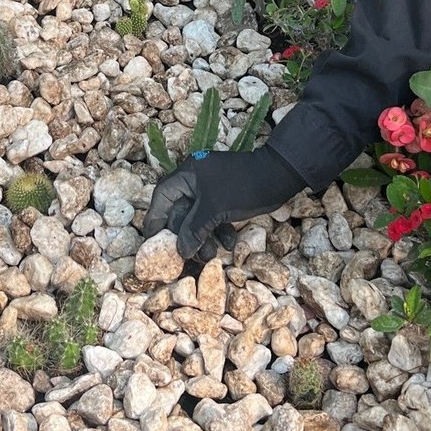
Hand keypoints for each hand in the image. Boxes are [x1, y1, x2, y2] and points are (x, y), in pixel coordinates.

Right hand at [142, 148, 304, 260]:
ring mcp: (212, 188)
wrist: (279, 175)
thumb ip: (194, 229)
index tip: (151, 239)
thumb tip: (181, 251)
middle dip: (185, 234)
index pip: (163, 195)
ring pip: (199, 216)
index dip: (156, 218)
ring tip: (210, 256)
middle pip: (181, 209)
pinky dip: (218, 230)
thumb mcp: (214, 210)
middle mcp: (196, 179)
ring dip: (203, 237)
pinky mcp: (226, 197)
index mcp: (188, 173)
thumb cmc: (242, 187)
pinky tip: (228, 245)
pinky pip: (214, 216)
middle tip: (185, 257)